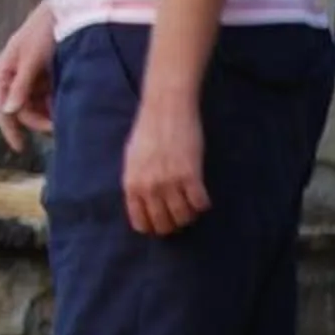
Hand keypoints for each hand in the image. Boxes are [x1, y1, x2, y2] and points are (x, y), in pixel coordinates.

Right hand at [0, 2, 57, 151]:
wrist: (68, 9)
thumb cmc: (44, 30)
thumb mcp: (31, 59)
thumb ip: (20, 86)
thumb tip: (8, 112)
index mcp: (4, 72)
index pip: (2, 109)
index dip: (10, 130)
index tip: (21, 148)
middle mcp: (15, 77)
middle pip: (22, 111)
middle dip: (38, 121)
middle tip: (58, 127)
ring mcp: (32, 77)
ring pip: (37, 106)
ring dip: (49, 114)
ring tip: (66, 114)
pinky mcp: (47, 76)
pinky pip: (49, 98)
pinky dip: (57, 103)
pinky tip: (69, 103)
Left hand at [121, 94, 210, 236]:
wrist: (166, 108)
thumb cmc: (148, 130)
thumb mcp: (132, 159)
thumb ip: (136, 182)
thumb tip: (142, 203)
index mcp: (132, 185)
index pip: (141, 223)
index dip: (153, 226)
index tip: (162, 221)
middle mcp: (149, 187)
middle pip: (164, 224)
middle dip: (173, 224)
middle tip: (179, 215)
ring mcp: (170, 183)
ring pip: (183, 217)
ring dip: (189, 215)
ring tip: (190, 204)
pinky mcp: (190, 175)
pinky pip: (199, 203)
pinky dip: (202, 204)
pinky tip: (201, 195)